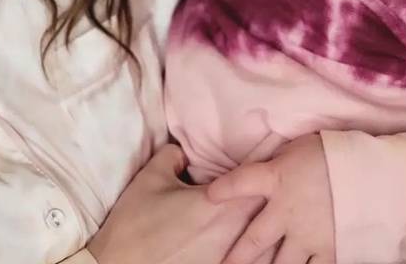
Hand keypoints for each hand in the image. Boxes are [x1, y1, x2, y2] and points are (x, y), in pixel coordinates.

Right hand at [87, 144, 264, 263]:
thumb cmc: (136, 222)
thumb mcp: (150, 177)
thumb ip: (172, 155)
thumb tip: (183, 153)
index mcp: (223, 204)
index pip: (260, 182)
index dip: (266, 171)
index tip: (267, 160)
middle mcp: (235, 234)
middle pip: (270, 213)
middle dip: (270, 200)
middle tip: (269, 190)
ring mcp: (230, 259)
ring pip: (267, 244)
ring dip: (267, 231)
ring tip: (268, 223)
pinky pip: (251, 263)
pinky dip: (255, 255)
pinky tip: (247, 249)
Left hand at [206, 134, 334, 263]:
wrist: (378, 174)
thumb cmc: (337, 154)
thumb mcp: (299, 148)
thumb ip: (279, 162)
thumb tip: (266, 165)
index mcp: (276, 179)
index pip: (240, 183)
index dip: (223, 190)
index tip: (210, 196)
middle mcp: (286, 212)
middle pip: (254, 241)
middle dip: (237, 257)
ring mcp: (308, 236)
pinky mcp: (331, 250)